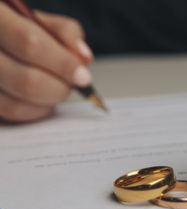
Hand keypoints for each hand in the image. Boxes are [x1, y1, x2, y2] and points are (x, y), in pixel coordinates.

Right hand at [0, 3, 92, 121]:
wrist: (2, 46)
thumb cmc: (23, 33)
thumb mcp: (43, 24)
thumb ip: (65, 34)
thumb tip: (84, 59)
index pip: (32, 44)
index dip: (63, 64)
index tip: (84, 77)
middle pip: (28, 81)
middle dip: (60, 88)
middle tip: (72, 84)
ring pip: (20, 103)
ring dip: (50, 100)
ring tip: (57, 87)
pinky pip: (15, 112)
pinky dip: (38, 110)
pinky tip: (44, 98)